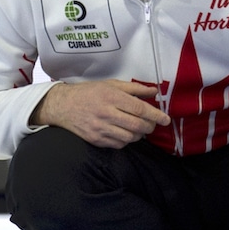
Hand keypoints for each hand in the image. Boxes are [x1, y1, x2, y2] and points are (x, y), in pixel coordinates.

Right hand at [31, 80, 170, 147]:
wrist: (62, 106)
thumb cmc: (89, 92)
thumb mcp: (111, 85)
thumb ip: (134, 88)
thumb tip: (154, 92)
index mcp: (111, 97)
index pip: (139, 109)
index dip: (156, 115)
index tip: (166, 119)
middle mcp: (106, 113)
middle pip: (137, 125)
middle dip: (150, 126)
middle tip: (152, 124)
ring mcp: (100, 128)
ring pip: (130, 137)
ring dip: (139, 134)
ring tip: (139, 128)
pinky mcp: (95, 140)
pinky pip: (119, 144)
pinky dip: (127, 141)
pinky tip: (126, 133)